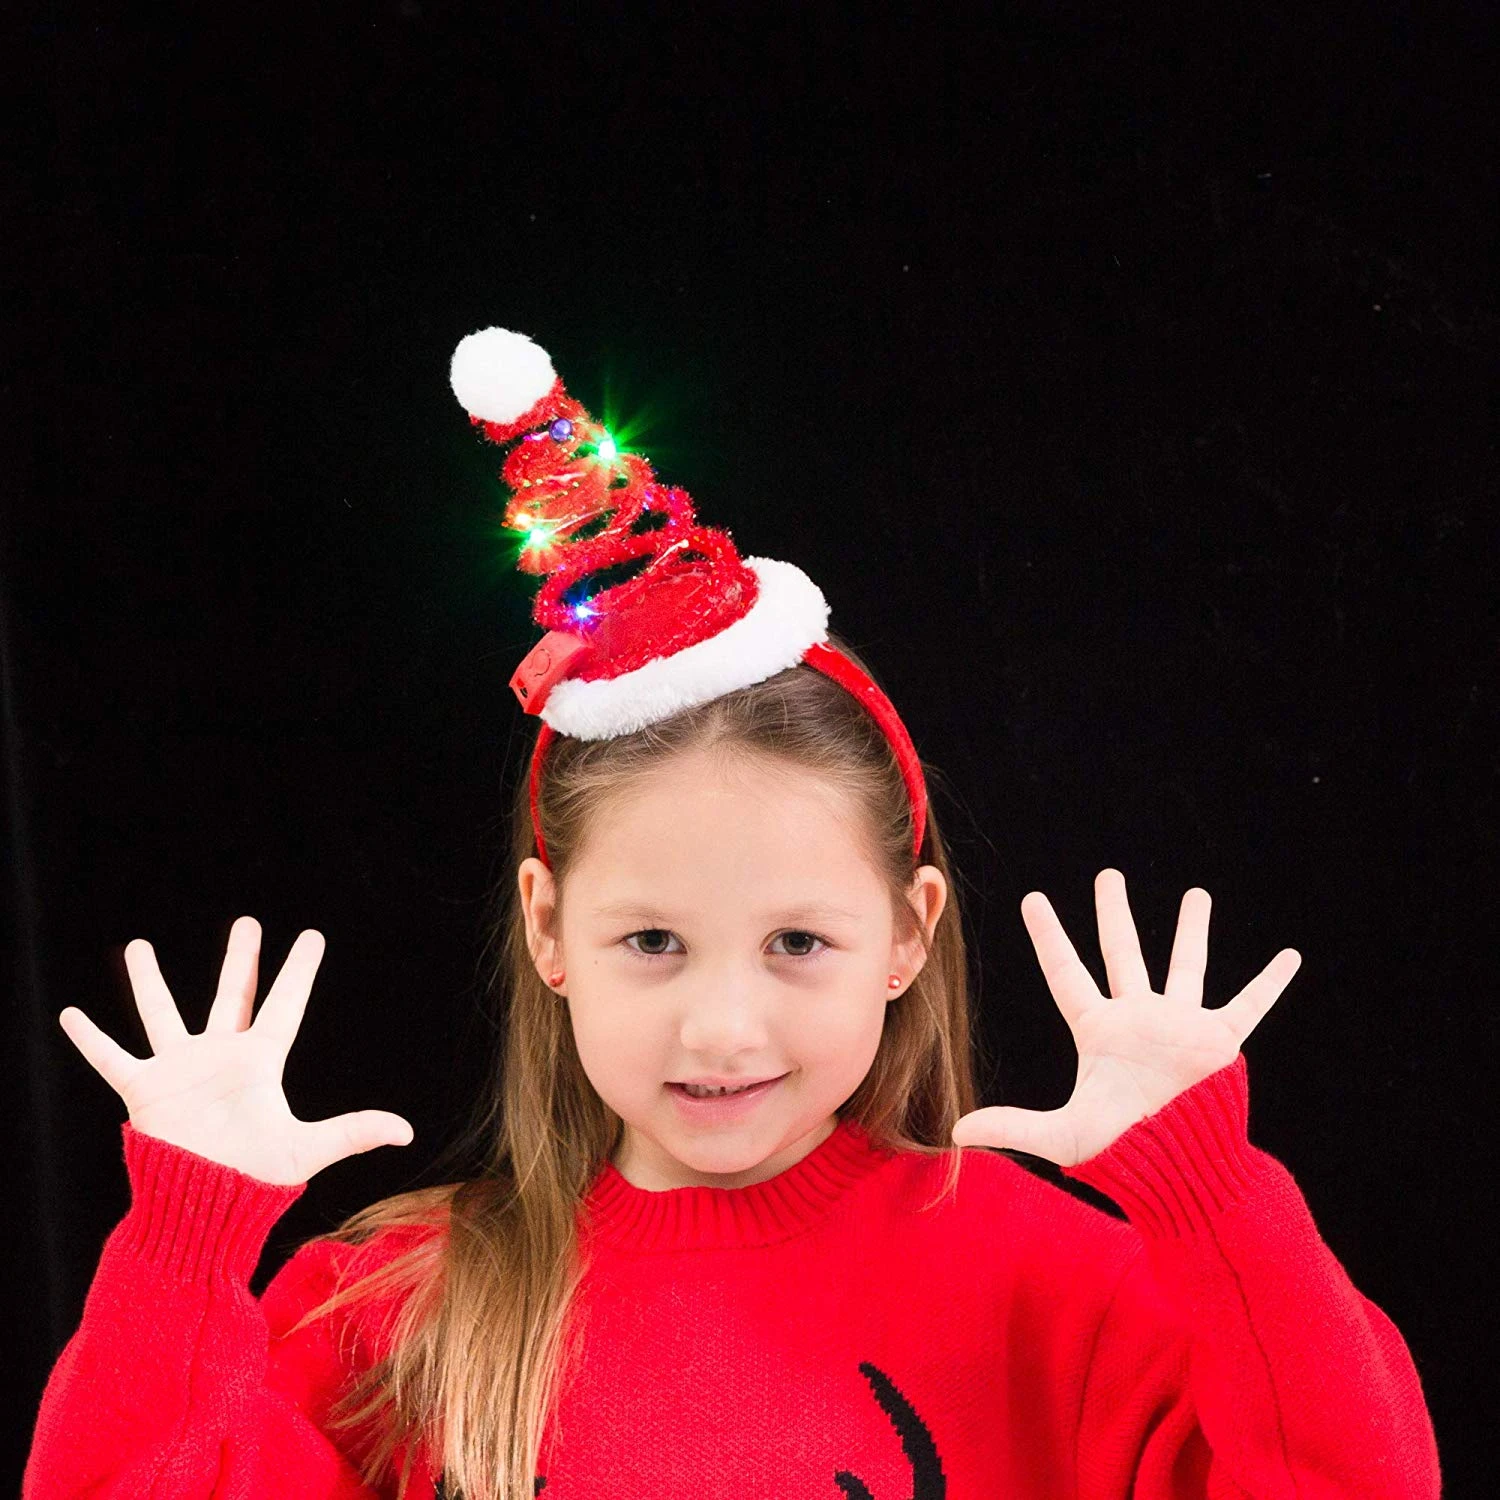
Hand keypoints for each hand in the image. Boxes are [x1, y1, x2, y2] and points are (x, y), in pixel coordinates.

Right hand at [59, 915, 413, 1185]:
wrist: (202, 1208)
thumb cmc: (255, 1179)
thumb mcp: (307, 1149)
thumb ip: (353, 1131)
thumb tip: (407, 1130)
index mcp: (260, 1063)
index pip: (284, 1003)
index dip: (298, 970)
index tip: (311, 936)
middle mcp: (220, 1057)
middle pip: (233, 995)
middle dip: (241, 959)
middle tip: (247, 922)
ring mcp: (180, 1070)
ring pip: (163, 1013)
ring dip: (148, 982)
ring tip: (136, 946)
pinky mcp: (144, 1091)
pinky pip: (112, 1057)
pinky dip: (91, 1039)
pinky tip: (71, 1013)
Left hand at [951, 868, 1299, 1166]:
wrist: (1179, 1169)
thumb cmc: (1121, 1152)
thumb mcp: (1061, 1134)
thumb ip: (1011, 1125)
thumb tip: (953, 1131)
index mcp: (1099, 1032)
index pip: (1067, 973)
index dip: (1049, 936)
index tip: (1033, 899)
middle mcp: (1138, 1019)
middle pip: (1121, 953)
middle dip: (1114, 914)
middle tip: (1109, 875)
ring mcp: (1180, 1027)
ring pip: (1185, 965)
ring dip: (1191, 930)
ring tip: (1198, 894)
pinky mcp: (1219, 1042)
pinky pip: (1249, 1004)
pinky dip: (1270, 982)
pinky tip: (1290, 956)